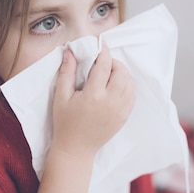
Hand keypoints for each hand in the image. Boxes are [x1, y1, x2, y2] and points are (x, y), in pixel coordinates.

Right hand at [51, 43, 135, 159]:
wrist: (76, 149)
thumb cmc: (65, 123)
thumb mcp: (61, 97)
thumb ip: (66, 73)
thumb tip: (70, 52)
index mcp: (93, 95)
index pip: (104, 66)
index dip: (103, 51)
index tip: (101, 43)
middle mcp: (110, 102)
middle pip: (121, 72)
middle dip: (113, 62)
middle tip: (102, 63)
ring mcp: (120, 110)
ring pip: (129, 82)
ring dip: (121, 73)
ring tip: (108, 74)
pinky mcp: (125, 116)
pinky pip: (132, 94)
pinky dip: (127, 85)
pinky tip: (115, 86)